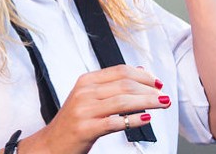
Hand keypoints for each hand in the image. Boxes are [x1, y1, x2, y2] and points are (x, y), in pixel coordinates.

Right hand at [19, 65, 170, 152]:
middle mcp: (84, 93)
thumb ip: (113, 85)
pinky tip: (146, 119)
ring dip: (147, 102)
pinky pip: (115, 122)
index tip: (158, 82)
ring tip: (162, 104)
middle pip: (125, 85)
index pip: (121, 71)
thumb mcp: (89, 97)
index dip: (143, 76)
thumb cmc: (74, 122)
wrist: (50, 145)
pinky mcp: (85, 129)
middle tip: (164, 96)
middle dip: (149, 90)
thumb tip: (142, 72)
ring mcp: (84, 111)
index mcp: (86, 81)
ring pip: (123, 102)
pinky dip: (134, 120)